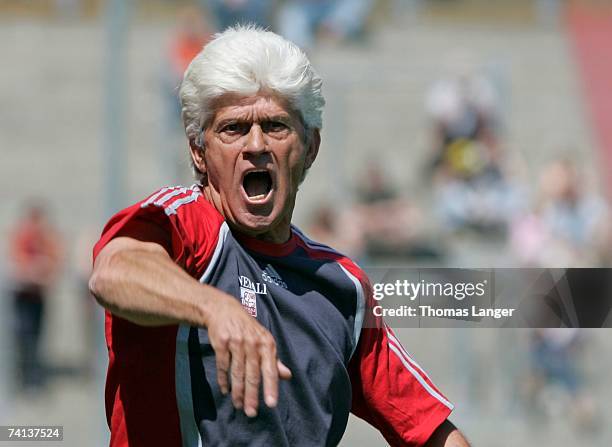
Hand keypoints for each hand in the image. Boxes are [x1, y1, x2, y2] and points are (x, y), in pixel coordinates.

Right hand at [205, 293, 291, 416]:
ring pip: (237, 372)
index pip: (270, 369)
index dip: (270, 387)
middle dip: (252, 395)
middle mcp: (253, 343)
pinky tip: (225, 390)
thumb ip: (274, 360)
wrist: (224, 310)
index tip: (271, 404)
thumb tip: (287, 376)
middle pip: (252, 374)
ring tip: (238, 405)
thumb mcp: (264, 341)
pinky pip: (223, 365)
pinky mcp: (221, 342)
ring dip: (238, 391)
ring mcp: (237, 342)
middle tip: (251, 413)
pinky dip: (224, 379)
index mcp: (267, 344)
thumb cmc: (248, 329)